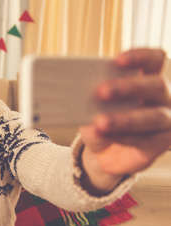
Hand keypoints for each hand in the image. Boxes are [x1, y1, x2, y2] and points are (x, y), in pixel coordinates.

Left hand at [80, 48, 170, 192]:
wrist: (104, 152)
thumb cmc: (101, 119)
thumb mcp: (93, 107)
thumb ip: (93, 98)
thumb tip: (80, 94)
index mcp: (149, 78)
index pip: (154, 59)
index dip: (139, 57)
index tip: (116, 60)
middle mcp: (164, 96)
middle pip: (156, 85)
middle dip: (129, 87)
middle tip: (101, 91)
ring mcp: (167, 120)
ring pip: (154, 116)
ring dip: (125, 119)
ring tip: (100, 122)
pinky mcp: (161, 142)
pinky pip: (146, 140)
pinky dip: (123, 137)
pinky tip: (104, 135)